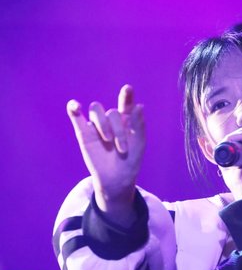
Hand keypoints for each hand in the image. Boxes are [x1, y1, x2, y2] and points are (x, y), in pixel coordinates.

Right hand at [67, 85, 144, 224]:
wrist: (117, 179)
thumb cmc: (130, 162)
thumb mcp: (139, 144)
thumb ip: (138, 125)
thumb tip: (139, 106)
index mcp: (126, 120)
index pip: (125, 103)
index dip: (126, 96)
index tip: (128, 89)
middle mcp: (111, 120)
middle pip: (111, 112)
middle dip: (118, 129)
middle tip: (122, 148)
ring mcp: (96, 125)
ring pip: (96, 110)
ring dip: (104, 125)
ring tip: (108, 141)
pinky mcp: (83, 132)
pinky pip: (76, 116)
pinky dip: (73, 109)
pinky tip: (74, 106)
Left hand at [217, 128, 241, 200]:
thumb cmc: (241, 181)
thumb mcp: (235, 164)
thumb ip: (229, 156)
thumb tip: (214, 148)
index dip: (235, 139)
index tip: (223, 144)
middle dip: (232, 137)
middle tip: (221, 144)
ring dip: (232, 136)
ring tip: (222, 144)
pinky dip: (235, 136)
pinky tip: (227, 140)